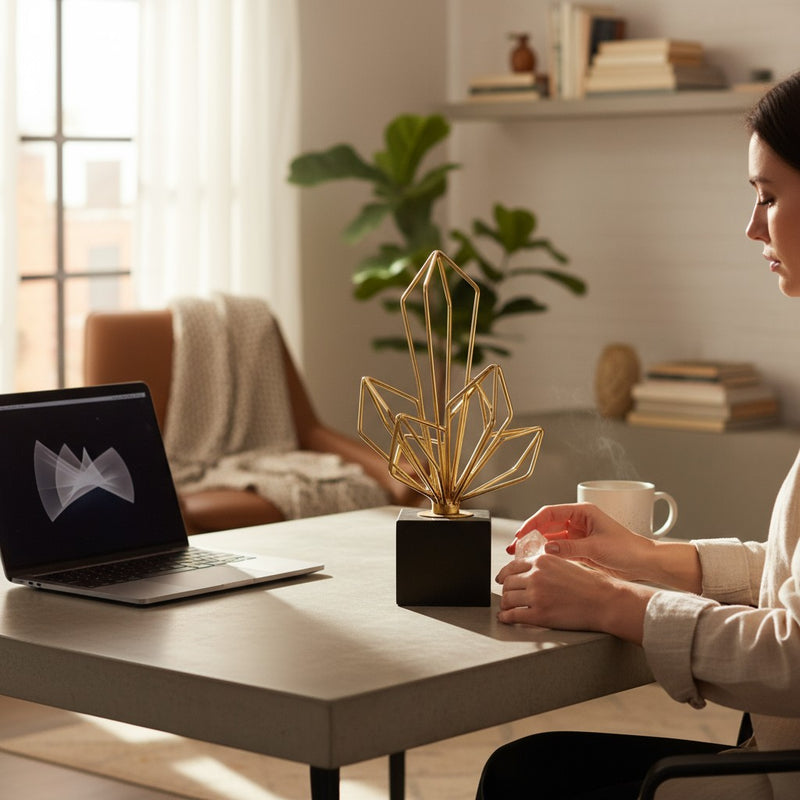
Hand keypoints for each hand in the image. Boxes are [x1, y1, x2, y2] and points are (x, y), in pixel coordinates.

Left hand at [496, 548, 655, 642]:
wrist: (605, 601)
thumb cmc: (592, 584)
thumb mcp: (566, 563)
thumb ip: (547, 565)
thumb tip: (532, 570)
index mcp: (542, 561)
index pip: (513, 566)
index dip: (504, 574)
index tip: (501, 579)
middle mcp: (536, 576)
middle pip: (508, 583)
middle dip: (505, 590)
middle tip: (506, 595)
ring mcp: (536, 595)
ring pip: (508, 598)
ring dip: (505, 604)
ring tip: (507, 608)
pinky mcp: (539, 614)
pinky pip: (513, 615)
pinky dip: (506, 618)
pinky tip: (506, 618)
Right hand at [509, 503, 656, 582]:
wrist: (644, 564)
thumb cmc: (627, 549)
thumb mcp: (595, 547)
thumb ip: (569, 547)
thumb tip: (546, 548)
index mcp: (582, 512)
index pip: (550, 512)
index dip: (533, 522)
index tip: (521, 533)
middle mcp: (578, 522)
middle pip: (547, 525)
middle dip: (531, 535)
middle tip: (516, 547)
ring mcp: (578, 536)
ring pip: (551, 538)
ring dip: (537, 546)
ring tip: (522, 556)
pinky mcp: (580, 549)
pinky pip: (559, 549)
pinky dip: (548, 555)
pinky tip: (539, 561)